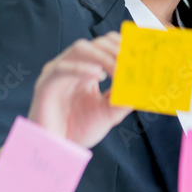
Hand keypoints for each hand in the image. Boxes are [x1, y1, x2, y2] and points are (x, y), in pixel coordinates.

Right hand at [27, 32, 132, 147]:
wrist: (56, 148)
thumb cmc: (79, 129)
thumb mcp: (109, 112)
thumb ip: (125, 99)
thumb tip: (145, 88)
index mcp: (88, 70)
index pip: (107, 46)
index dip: (124, 46)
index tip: (142, 54)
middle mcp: (74, 66)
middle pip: (97, 43)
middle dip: (117, 50)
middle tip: (133, 62)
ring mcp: (59, 72)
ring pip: (81, 49)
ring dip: (104, 56)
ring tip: (118, 70)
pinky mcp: (46, 83)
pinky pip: (62, 68)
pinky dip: (81, 69)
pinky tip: (97, 75)